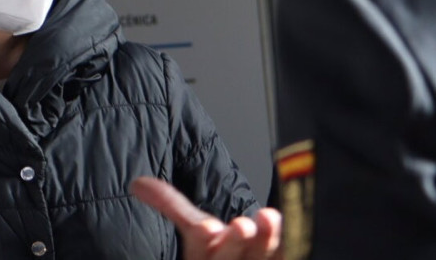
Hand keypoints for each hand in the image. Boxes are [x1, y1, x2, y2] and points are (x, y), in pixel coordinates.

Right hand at [131, 177, 281, 259]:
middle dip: (234, 243)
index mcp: (201, 257)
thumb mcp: (196, 234)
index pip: (199, 246)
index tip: (207, 227)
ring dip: (267, 242)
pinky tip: (298, 234)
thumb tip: (138, 184)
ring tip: (270, 219)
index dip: (203, 238)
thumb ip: (171, 205)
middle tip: (241, 226)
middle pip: (228, 257)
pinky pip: (287, 256)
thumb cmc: (218, 254)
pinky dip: (290, 247)